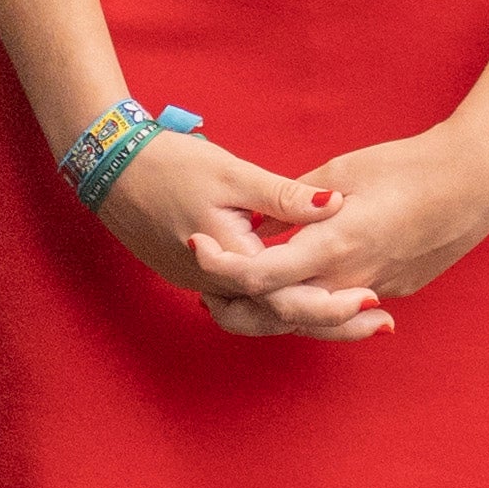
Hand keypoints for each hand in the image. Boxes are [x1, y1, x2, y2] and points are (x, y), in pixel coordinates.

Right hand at [80, 126, 377, 339]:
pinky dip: (279, 302)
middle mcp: (213, 286)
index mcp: (229, 262)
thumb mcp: (232, 173)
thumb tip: (334, 205)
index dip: (335, 304)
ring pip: (262, 316)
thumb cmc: (168, 164)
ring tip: (353, 314)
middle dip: (332, 323)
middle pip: (280, 319)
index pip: (289, 299)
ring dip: (307, 316)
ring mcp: (201, 285)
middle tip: (381, 321)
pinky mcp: (196, 276)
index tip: (374, 300)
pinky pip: (246, 301)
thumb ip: (284, 195)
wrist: (107, 166)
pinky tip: (308, 290)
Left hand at [194, 123, 488, 336]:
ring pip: (309, 319)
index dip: (221, 265)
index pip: (259, 276)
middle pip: (276, 313)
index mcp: (333, 246)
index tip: (198, 246)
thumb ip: (294, 202)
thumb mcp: (342, 171)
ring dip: (271, 311)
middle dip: (235, 307)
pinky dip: (311, 303)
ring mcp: (375, 290)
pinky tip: (295, 287)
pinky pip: (341, 307)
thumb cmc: (410, 165)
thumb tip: (257, 223)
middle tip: (207, 289)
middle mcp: (350, 280)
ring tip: (241, 293)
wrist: (476, 181)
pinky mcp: (394, 290)